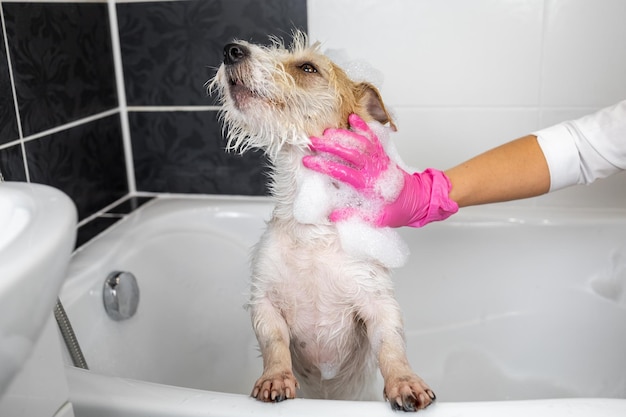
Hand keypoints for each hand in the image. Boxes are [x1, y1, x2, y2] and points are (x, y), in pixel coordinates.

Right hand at [302, 114, 457, 226]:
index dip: (324, 166)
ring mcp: (379, 160)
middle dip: (329, 146)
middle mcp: (374, 170)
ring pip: (360, 143)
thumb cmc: (398, 210)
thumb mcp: (377, 219)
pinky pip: (373, 139)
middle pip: (349, 153)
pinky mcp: (383, 155)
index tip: (309, 161)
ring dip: (343, 136)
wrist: (419, 200)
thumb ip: (355, 216)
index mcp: (369, 186)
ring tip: (326, 132)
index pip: (343, 173)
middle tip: (312, 141)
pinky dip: (363, 128)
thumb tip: (333, 214)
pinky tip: (352, 119)